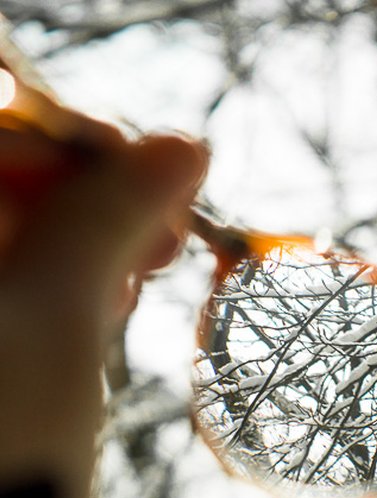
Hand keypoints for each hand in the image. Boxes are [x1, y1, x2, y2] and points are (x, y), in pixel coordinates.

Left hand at [0, 113, 206, 497]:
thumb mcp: (55, 316)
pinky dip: (59, 280)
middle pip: (3, 174)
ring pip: (13, 230)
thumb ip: (112, 212)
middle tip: (165, 224)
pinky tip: (106, 301)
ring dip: (82, 236)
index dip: (68, 131)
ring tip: (145, 270)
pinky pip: (13, 283)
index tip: (147, 163)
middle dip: (85, 187)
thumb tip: (186, 147)